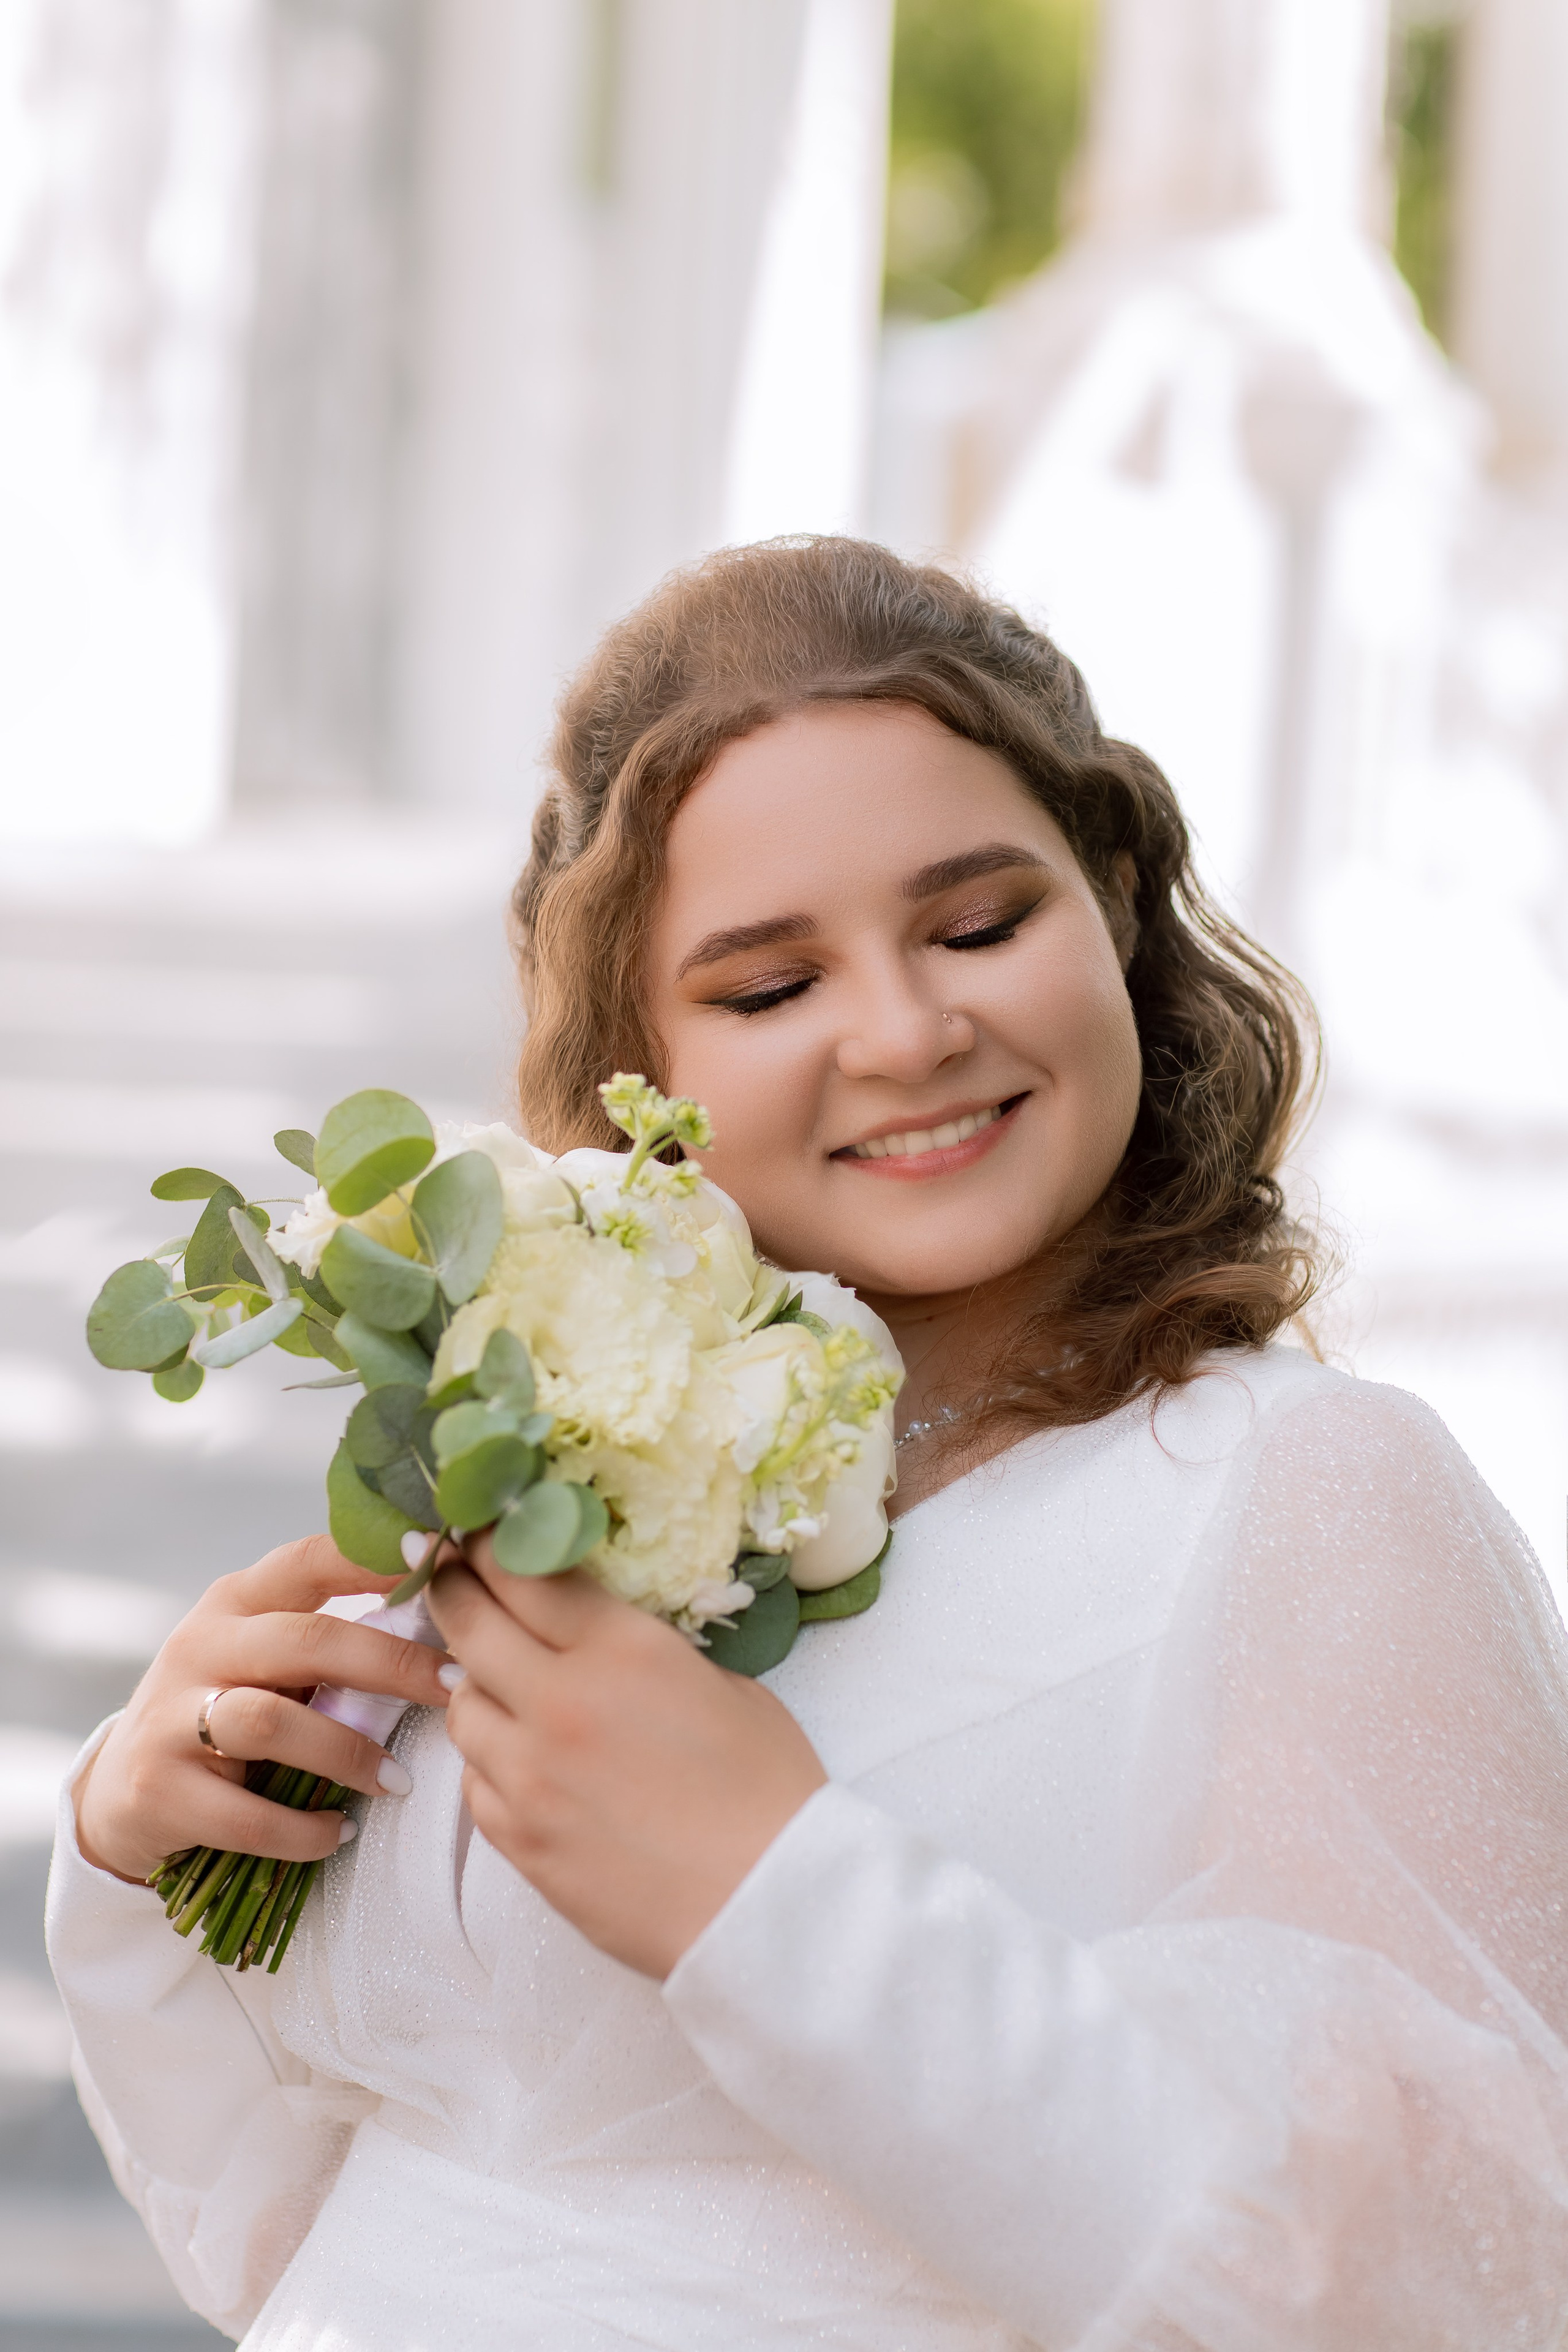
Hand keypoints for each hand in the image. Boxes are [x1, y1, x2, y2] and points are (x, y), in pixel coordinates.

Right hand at [75, 1534, 454, 1883]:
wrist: (122, 1791)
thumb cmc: (227, 1711)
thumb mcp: (265, 1659)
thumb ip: (330, 1637)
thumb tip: (450, 1619)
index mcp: (237, 1601)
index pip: (311, 1560)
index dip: (377, 1560)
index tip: (441, 1563)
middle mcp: (201, 1646)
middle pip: (307, 1640)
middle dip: (392, 1663)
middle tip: (458, 1687)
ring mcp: (171, 1717)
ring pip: (270, 1722)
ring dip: (347, 1754)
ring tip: (399, 1782)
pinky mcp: (158, 1789)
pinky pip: (245, 1814)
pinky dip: (302, 1830)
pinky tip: (337, 1833)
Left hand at [427, 1542, 826, 1978]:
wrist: (768, 1909)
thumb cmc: (771, 1793)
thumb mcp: (726, 1686)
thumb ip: (647, 1653)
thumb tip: (602, 1641)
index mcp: (620, 1651)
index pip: (521, 1571)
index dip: (486, 1539)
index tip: (472, 1525)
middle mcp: (558, 1703)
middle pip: (467, 1623)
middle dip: (450, 1588)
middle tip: (441, 1570)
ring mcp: (528, 1776)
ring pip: (460, 1705)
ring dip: (473, 1683)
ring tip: (498, 1681)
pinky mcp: (517, 1840)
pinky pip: (474, 1780)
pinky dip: (489, 1760)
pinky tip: (522, 1760)